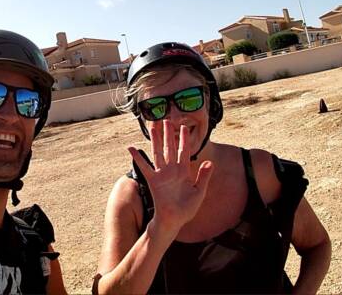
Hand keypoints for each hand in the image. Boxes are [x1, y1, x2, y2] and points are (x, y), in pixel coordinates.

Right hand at [128, 120, 213, 238]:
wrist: (173, 220)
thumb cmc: (187, 209)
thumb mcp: (199, 192)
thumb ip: (204, 177)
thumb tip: (209, 163)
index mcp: (184, 171)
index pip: (184, 151)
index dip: (184, 139)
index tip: (183, 127)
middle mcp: (172, 170)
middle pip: (170, 148)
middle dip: (169, 134)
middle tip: (167, 120)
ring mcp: (162, 174)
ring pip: (158, 153)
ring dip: (156, 140)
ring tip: (154, 127)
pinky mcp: (153, 180)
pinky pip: (144, 167)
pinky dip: (138, 158)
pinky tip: (131, 148)